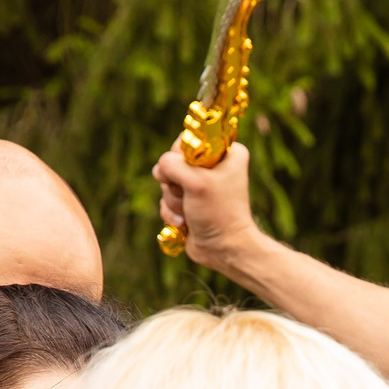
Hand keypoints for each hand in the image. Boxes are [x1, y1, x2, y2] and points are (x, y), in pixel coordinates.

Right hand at [153, 142, 263, 270]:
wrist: (223, 249)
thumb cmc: (218, 213)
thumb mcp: (195, 181)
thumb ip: (171, 164)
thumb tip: (161, 168)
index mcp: (226, 154)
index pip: (190, 139)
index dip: (181, 156)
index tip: (191, 174)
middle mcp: (214, 167)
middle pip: (174, 161)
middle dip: (174, 182)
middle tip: (188, 194)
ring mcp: (200, 185)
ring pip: (167, 181)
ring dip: (173, 200)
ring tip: (189, 212)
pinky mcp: (189, 201)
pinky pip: (166, 198)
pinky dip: (171, 211)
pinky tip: (184, 222)